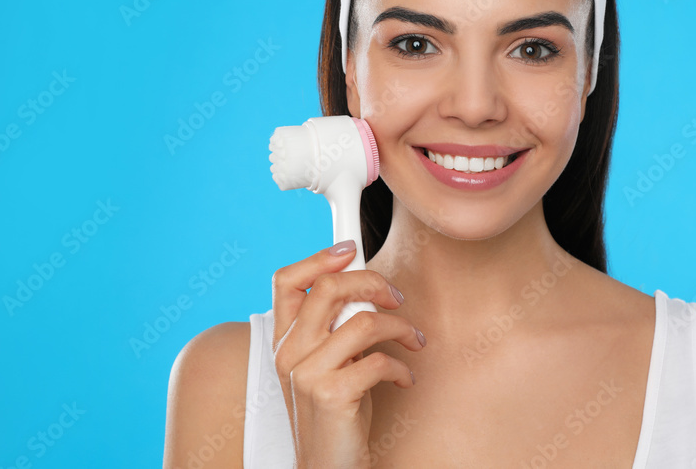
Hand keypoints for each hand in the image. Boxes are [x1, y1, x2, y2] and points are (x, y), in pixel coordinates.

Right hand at [271, 239, 425, 467]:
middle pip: (330, 288)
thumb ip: (334, 326)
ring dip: (400, 327)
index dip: (320, 257)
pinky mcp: (332, 395)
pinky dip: (401, 366)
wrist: (327, 467)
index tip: (352, 249)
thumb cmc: (336, 412)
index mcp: (284, 340)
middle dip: (373, 282)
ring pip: (363, 321)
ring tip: (412, 341)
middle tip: (396, 297)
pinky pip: (378, 360)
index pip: (286, 281)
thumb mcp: (327, 362)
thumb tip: (366, 286)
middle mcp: (289, 353)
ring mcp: (307, 374)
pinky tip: (403, 377)